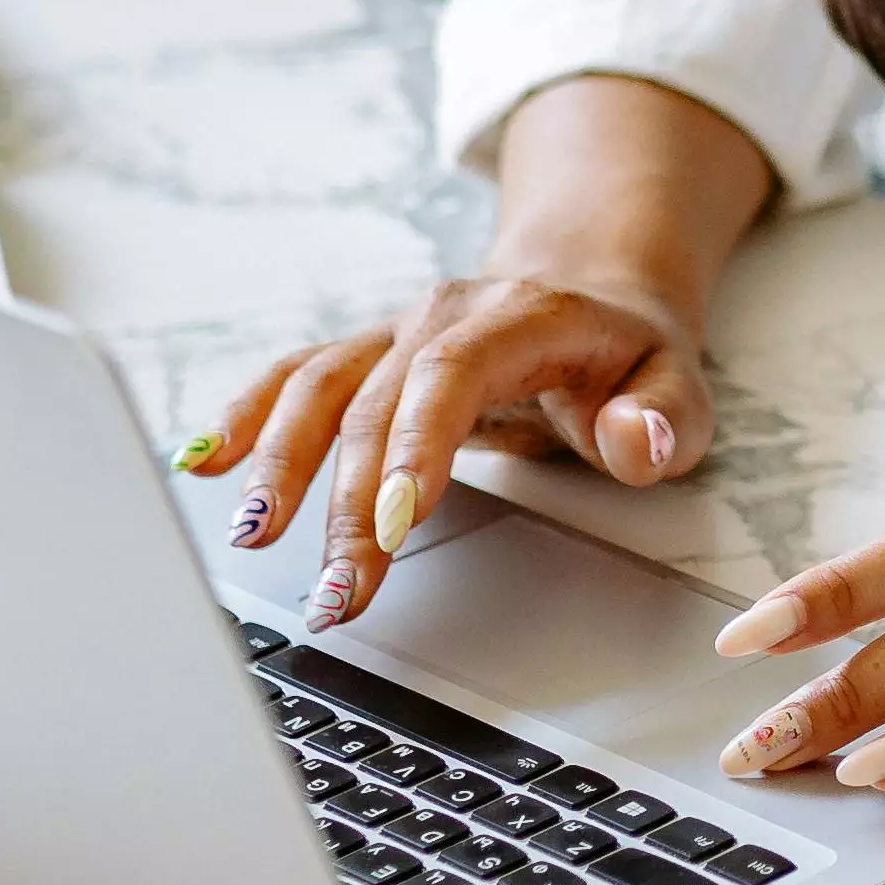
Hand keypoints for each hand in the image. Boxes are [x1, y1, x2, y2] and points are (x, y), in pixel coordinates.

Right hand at [189, 266, 712, 626]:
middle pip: (374, 405)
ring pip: (319, 391)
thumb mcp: (681, 385)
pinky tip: (203, 464)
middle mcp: (441, 316)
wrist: (591, 290)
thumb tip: (635, 440)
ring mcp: (394, 335)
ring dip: (280, 467)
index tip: (394, 522)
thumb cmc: (632, 354)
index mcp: (519, 316)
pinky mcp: (365, 359)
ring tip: (251, 539)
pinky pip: (294, 381)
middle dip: (346, 505)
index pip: (451, 376)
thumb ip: (663, 418)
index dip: (414, 445)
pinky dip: (246, 419)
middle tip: (335, 595)